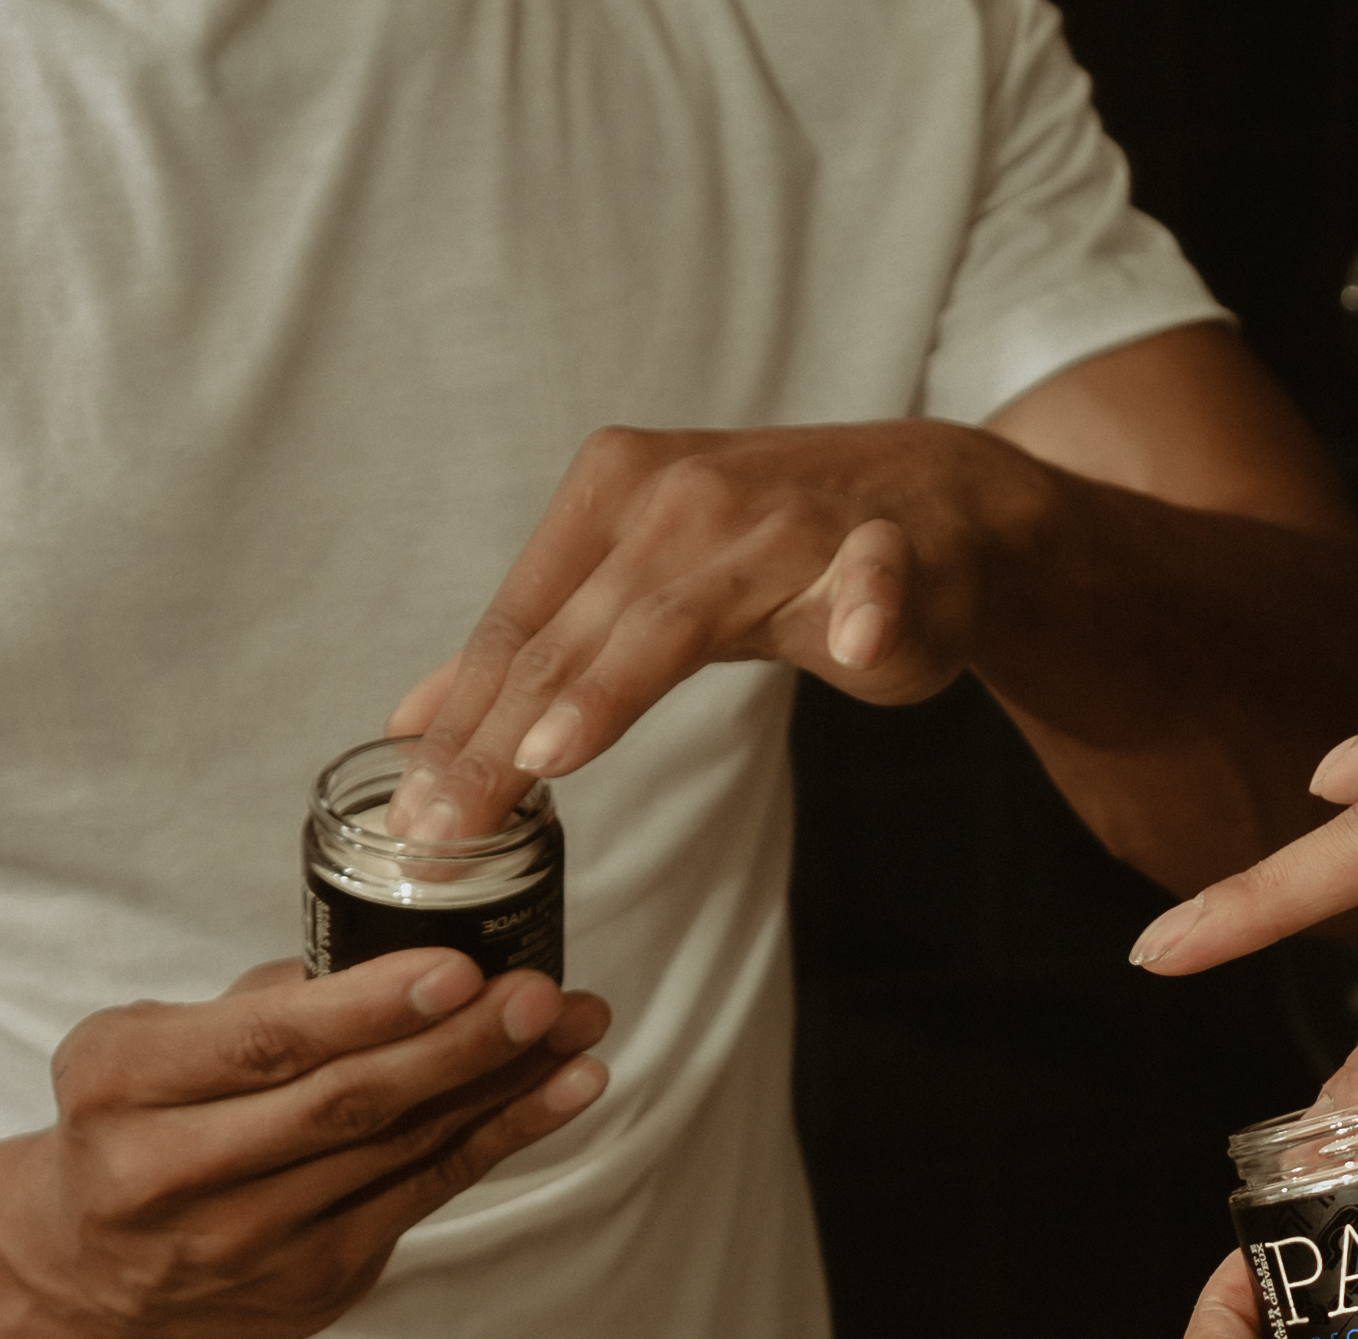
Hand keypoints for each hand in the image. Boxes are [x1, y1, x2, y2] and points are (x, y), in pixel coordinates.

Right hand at [0, 951, 608, 1338]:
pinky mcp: (315, 1281)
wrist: (90, 1270)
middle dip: (459, 1046)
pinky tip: (565, 1091)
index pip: (267, 1044)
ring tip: (576, 1032)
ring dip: (504, 1087)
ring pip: (399, 1151)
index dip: (370, 1008)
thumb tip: (397, 957)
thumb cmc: (137, 1125)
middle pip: (345, 1103)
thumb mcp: (152, 1046)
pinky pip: (426, 1194)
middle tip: (541, 996)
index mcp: (124, 1085)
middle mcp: (176, 1171)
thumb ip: (264, 1006)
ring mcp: (251, 1240)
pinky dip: (503, 1138)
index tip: (460, 968)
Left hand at [382, 422, 1041, 838]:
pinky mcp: (886, 547)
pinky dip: (864, 607)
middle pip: (577, 634)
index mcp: (614, 495)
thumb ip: (544, 649)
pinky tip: (852, 644)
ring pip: (681, 616)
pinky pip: (870, 578)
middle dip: (504, 735)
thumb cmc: (784, 556)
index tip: (418, 816)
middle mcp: (682, 496)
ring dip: (612, 686)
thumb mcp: (646, 586)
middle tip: (451, 826)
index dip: (464, 722)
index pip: (523, 626)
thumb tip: (417, 720)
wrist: (940, 507)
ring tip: (552, 754)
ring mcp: (786, 521)